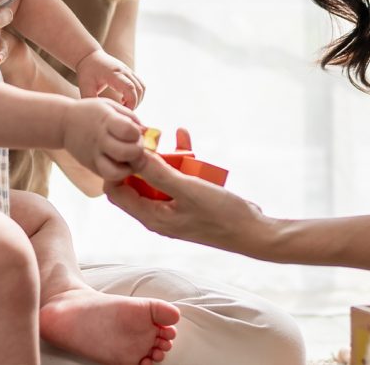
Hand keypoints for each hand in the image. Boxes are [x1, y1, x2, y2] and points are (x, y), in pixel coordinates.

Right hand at [59, 97, 145, 181]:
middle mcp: (100, 139)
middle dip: (138, 151)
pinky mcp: (92, 167)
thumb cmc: (93, 113)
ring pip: (116, 172)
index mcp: (106, 120)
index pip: (129, 131)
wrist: (64, 123)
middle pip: (126, 153)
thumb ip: (130, 117)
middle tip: (136, 147)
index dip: (138, 134)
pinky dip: (120, 173)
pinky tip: (122, 164)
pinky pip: (109, 176)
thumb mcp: (111, 106)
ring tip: (130, 159)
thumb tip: (147, 132)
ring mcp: (94, 155)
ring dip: (130, 167)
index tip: (135, 132)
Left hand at [74, 48, 144, 107]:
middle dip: (135, 104)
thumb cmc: (87, 71)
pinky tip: (125, 100)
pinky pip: (140, 84)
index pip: (130, 88)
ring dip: (137, 100)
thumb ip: (91, 100)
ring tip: (124, 106)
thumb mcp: (85, 86)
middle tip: (123, 112)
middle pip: (139, 89)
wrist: (89, 56)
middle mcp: (124, 71)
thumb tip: (96, 114)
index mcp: (113, 74)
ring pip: (142, 87)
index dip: (131, 103)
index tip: (122, 111)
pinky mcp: (129, 72)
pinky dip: (137, 95)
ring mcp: (128, 70)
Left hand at [106, 151, 267, 254]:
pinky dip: (181, 162)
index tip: (126, 148)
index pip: (116, 193)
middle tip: (148, 137)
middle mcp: (158, 215)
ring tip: (169, 136)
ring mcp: (174, 210)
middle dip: (140, 160)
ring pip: (158, 179)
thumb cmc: (221, 215)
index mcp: (151, 217)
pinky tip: (185, 140)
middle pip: (136, 184)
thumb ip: (158, 174)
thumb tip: (132, 155)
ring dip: (163, 158)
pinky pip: (178, 179)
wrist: (253, 232)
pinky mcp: (189, 204)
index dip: (116, 169)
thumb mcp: (187, 190)